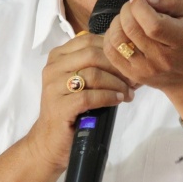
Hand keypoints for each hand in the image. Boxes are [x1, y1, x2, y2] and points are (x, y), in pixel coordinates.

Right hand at [23, 32, 133, 171]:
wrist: (51, 141)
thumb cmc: (70, 109)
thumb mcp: (80, 81)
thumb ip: (96, 65)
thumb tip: (127, 55)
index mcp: (58, 57)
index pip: (89, 40)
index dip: (113, 51)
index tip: (129, 63)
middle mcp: (53, 68)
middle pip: (92, 54)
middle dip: (117, 67)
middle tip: (132, 80)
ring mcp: (53, 87)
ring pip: (93, 74)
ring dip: (116, 83)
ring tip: (128, 93)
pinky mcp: (59, 107)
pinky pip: (89, 96)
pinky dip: (108, 97)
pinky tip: (118, 100)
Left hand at [104, 0, 182, 125]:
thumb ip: (173, 0)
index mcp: (182, 41)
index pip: (153, 24)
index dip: (139, 6)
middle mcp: (163, 59)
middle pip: (132, 29)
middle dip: (127, 9)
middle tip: (134, 4)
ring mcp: (147, 70)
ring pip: (118, 40)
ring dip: (117, 22)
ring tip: (128, 17)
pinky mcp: (134, 75)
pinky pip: (111, 52)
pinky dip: (111, 36)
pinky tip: (123, 30)